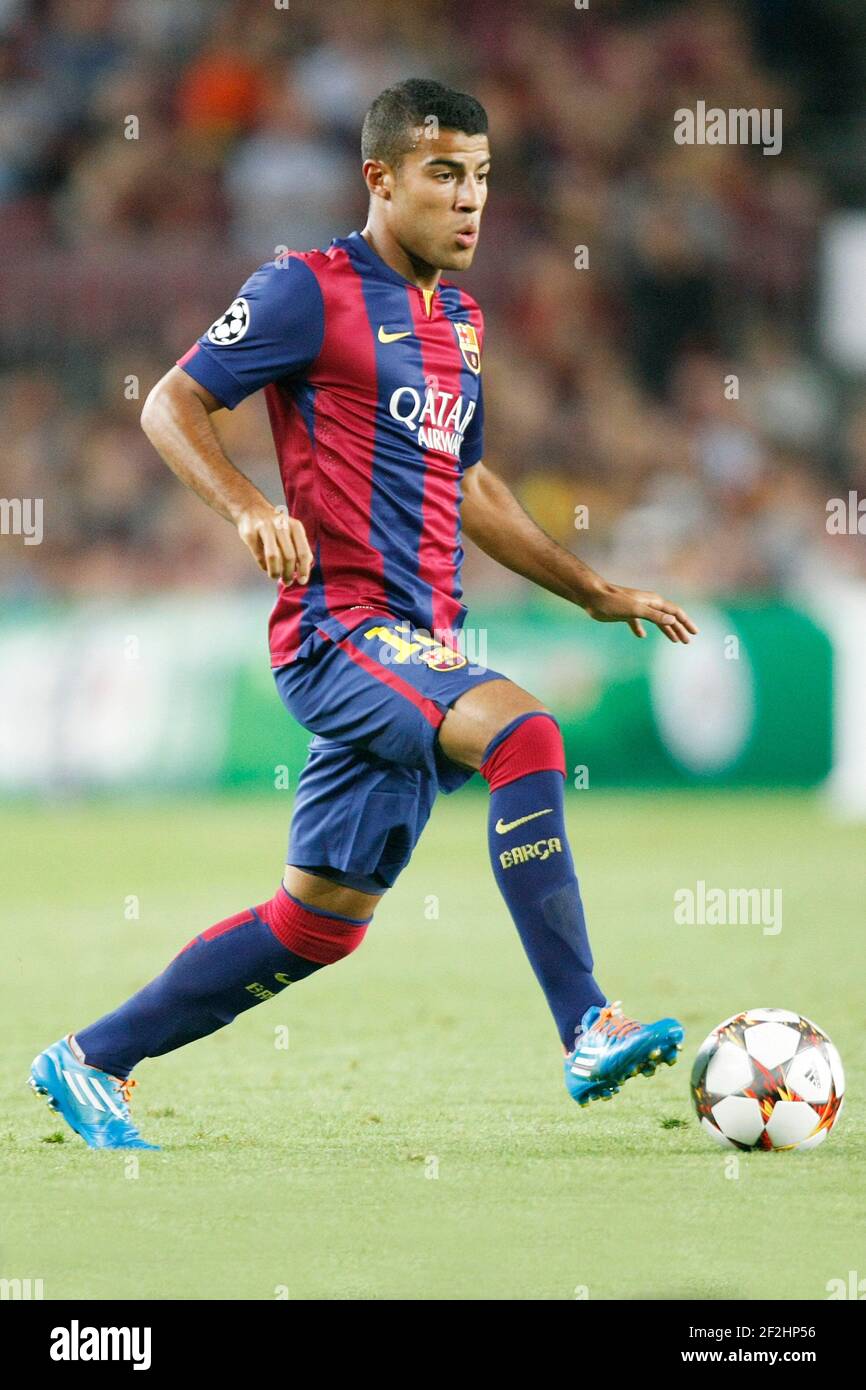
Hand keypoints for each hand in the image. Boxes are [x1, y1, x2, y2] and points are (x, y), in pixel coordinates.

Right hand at [236, 502, 312, 584]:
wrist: (251, 509)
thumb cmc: (276, 527)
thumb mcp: (292, 532)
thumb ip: (300, 549)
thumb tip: (304, 573)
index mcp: (295, 526)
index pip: (303, 552)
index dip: (304, 569)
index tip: (302, 581)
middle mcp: (281, 525)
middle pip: (289, 556)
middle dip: (288, 574)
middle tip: (287, 581)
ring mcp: (265, 528)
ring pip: (273, 556)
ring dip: (275, 572)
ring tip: (275, 576)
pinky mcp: (250, 533)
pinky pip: (259, 556)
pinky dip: (263, 566)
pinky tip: (266, 567)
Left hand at [582, 580, 697, 642]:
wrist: (593, 596)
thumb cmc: (613, 602)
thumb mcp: (636, 610)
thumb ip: (654, 615)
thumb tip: (673, 621)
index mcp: (653, 601)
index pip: (675, 612)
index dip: (686, 622)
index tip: (695, 633)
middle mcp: (648, 604)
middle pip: (668, 618)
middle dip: (679, 629)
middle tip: (687, 642)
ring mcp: (637, 609)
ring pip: (656, 621)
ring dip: (666, 630)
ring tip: (675, 641)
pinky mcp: (626, 614)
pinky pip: (638, 622)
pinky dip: (641, 629)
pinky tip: (641, 636)